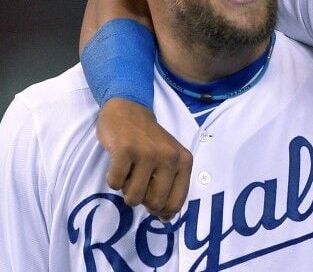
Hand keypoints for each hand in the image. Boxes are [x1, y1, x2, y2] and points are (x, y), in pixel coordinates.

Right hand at [96, 98, 192, 220]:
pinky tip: (119, 162)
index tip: (152, 198)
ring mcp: (148, 152)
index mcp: (184, 161)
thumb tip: (166, 219)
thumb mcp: (169, 161)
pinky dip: (113, 178)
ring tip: (130, 168)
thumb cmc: (149, 141)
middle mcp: (170, 157)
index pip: (176, 203)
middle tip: (139, 179)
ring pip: (133, 197)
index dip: (161, 209)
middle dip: (142, 198)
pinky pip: (114, 183)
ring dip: (126, 188)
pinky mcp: (125, 149)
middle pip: (154, 203)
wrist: (129, 109)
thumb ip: (171, 187)